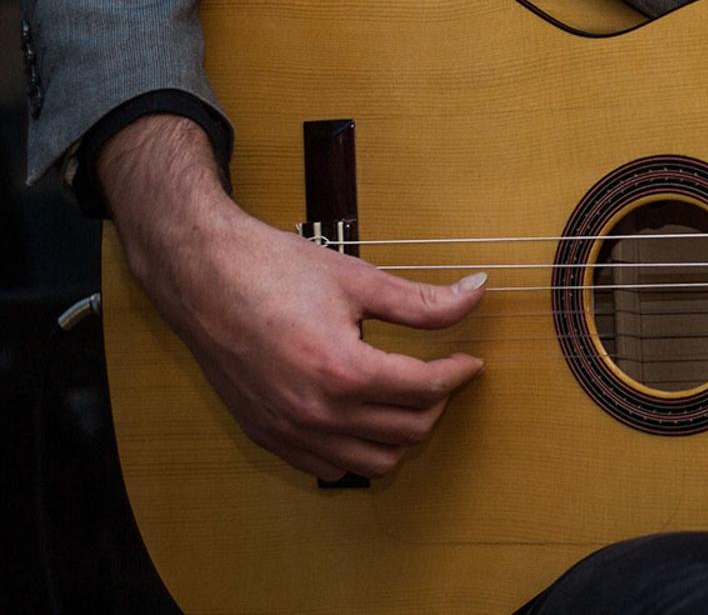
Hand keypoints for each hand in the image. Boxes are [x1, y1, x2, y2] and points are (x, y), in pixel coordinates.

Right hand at [100, 114, 486, 480]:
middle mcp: (315, 412)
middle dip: (436, 403)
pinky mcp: (266, 435)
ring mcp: (288, 430)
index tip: (469, 361)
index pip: (425, 389)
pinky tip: (364, 415)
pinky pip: (329, 466)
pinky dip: (358, 450)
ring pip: (373, 462)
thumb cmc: (274, 270)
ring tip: (408, 397)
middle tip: (442, 374)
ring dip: (401, 434)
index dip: (457, 373)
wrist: (201, 276)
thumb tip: (476, 292)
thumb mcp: (358, 280)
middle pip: (407, 431)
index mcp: (342, 370)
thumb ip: (422, 300)